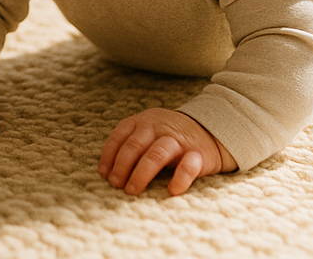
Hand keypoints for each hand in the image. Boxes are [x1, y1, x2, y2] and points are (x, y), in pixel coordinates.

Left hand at [98, 107, 237, 195]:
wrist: (209, 129)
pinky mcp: (198, 154)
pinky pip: (188, 165)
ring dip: (142, 173)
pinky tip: (171, 191)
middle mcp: (158, 127)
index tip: (104, 173)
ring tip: (132, 190)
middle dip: (122, 165)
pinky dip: (179, 178)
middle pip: (135, 145)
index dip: (109, 155)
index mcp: (142, 121)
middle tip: (115, 184)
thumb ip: (131, 143)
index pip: (120, 135)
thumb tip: (107, 171)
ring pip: (157, 153)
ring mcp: (178, 140)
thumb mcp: (148, 131)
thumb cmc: (169, 136)